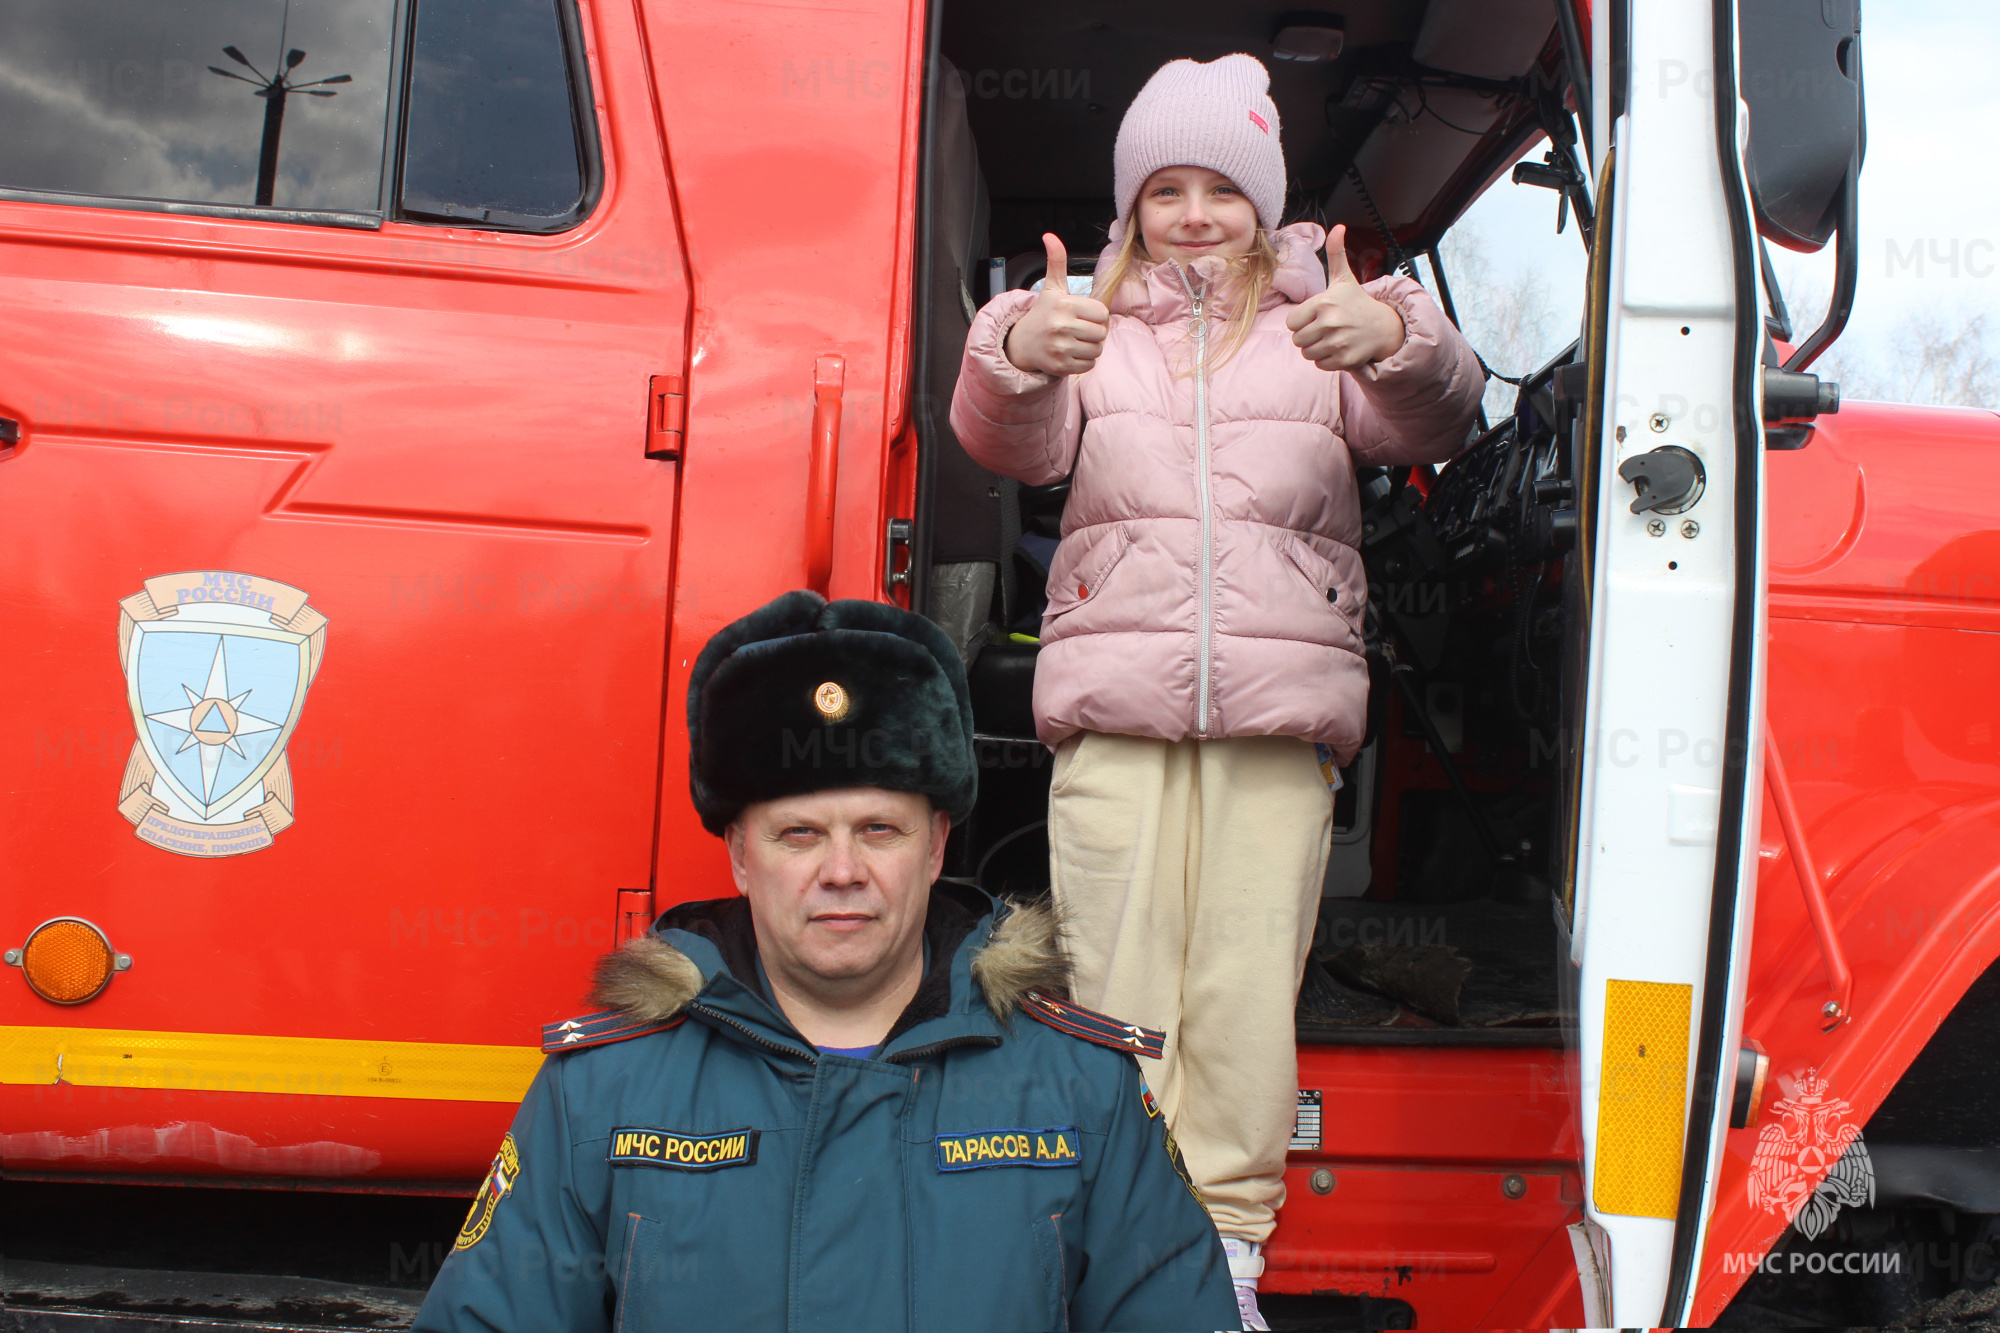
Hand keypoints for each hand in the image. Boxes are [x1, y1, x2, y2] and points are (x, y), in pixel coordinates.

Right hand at [1003, 233, 1110, 375]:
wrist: (1022, 343)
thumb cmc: (1043, 314)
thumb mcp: (1052, 287)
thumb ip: (1056, 261)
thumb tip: (1050, 236)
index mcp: (1064, 305)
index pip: (1102, 313)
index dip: (1096, 315)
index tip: (1084, 315)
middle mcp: (1062, 326)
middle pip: (1101, 333)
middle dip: (1095, 332)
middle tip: (1081, 330)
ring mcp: (1060, 348)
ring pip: (1097, 350)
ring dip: (1091, 347)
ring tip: (1077, 341)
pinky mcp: (1060, 365)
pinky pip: (1089, 365)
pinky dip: (1084, 361)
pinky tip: (1072, 352)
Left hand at [1285, 224, 1407, 372]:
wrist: (1384, 327)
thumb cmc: (1357, 303)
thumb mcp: (1344, 278)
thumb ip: (1336, 253)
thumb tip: (1338, 227)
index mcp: (1324, 303)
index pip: (1291, 323)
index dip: (1301, 321)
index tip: (1315, 317)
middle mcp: (1330, 323)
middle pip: (1298, 340)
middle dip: (1308, 336)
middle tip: (1325, 329)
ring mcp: (1337, 342)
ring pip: (1307, 353)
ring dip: (1316, 349)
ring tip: (1332, 338)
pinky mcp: (1344, 360)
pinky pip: (1319, 364)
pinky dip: (1326, 360)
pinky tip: (1339, 348)